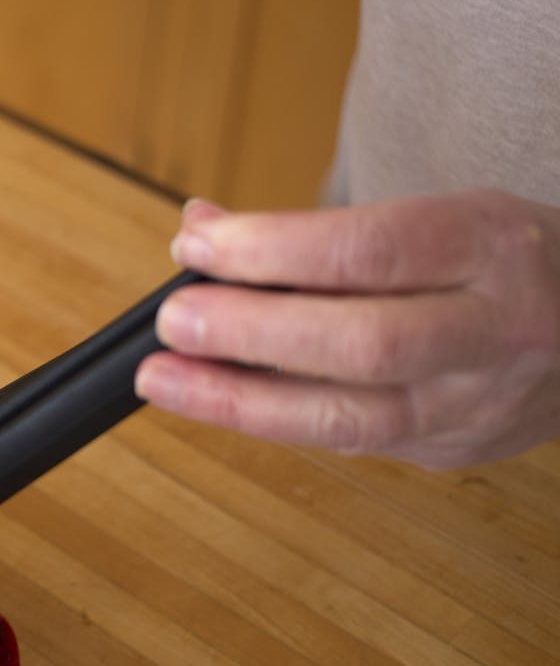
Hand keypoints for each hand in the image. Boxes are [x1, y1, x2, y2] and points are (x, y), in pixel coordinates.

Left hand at [134, 190, 559, 469]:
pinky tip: (218, 401)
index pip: (369, 250)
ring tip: (164, 380)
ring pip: (353, 417)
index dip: (272, 250)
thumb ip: (320, 230)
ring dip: (240, 401)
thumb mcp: (436, 215)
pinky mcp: (454, 450)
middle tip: (172, 322)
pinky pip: (350, 442)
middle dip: (252, 333)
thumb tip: (203, 229)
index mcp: (491, 246)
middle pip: (364, 341)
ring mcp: (478, 402)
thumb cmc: (501, 261)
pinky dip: (275, 419)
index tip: (197, 247)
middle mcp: (496, 328)